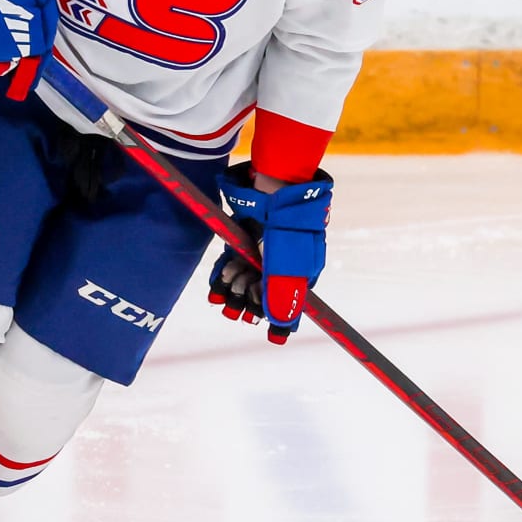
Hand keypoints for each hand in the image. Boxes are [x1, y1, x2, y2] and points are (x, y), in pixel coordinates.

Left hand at [207, 163, 332, 343]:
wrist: (271, 188)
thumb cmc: (286, 227)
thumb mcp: (286, 266)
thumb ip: (281, 295)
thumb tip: (281, 328)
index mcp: (301, 274)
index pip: (288, 307)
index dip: (274, 319)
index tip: (268, 333)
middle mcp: (282, 267)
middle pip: (262, 297)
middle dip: (249, 297)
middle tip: (244, 285)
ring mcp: (262, 255)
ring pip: (244, 284)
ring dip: (235, 286)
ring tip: (232, 276)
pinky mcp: (244, 244)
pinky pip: (233, 268)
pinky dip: (225, 275)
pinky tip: (220, 279)